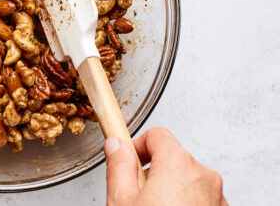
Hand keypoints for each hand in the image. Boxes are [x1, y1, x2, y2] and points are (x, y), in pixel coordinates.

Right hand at [104, 127, 226, 205]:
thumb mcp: (122, 200)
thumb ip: (119, 166)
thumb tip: (116, 146)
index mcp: (178, 164)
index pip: (157, 135)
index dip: (138, 145)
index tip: (128, 158)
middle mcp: (204, 176)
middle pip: (172, 157)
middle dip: (153, 171)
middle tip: (136, 193)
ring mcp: (217, 196)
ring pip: (187, 179)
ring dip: (170, 189)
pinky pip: (200, 198)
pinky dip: (186, 203)